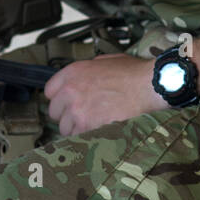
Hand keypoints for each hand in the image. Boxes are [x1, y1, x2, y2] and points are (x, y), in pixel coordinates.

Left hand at [44, 54, 168, 136]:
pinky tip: (99, 131)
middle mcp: (70, 90)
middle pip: (55, 112)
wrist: (148, 86)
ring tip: (94, 126)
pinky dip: (87, 138)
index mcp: (73, 72)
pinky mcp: (88, 126)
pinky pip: (79, 137)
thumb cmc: (134, 73)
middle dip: (67, 115)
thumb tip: (87, 76)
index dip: (60, 99)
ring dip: (77, 129)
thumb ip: (90, 68)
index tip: (68, 104)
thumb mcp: (108, 61)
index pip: (50, 91)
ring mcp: (77, 110)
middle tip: (83, 117)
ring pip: (65, 128)